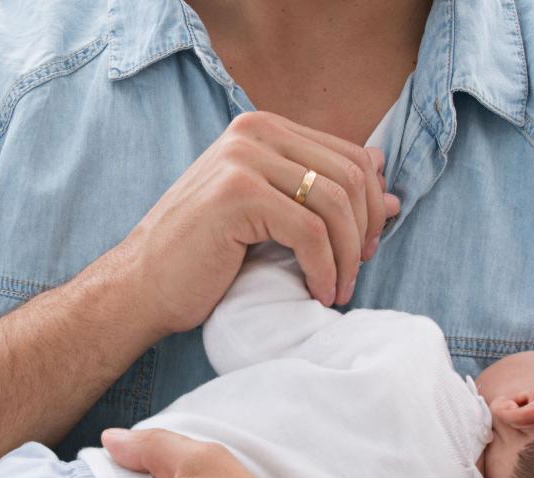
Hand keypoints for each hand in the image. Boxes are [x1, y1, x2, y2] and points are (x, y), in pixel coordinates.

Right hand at [118, 110, 400, 334]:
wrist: (142, 286)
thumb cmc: (204, 257)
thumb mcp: (271, 217)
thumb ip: (320, 197)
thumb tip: (390, 193)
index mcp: (262, 128)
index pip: (350, 155)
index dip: (370, 206)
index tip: (364, 248)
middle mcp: (253, 132)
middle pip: (350, 176)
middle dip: (364, 231)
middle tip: (356, 273)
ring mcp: (242, 158)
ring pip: (335, 204)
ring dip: (346, 256)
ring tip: (337, 290)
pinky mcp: (237, 194)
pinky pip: (310, 232)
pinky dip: (324, 269)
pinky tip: (318, 292)